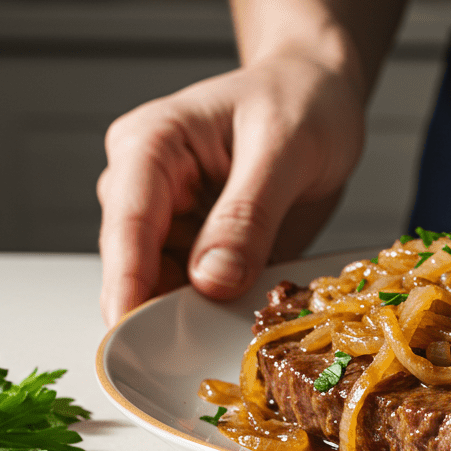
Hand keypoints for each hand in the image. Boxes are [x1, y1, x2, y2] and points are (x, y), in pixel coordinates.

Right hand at [97, 48, 365, 325]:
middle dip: (163, 311)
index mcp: (149, 147)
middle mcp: (147, 189)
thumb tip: (212, 280)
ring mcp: (172, 223)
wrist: (322, 94)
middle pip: (137, 266)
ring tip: (240, 332)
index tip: (130, 335)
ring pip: (167, 288)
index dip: (127, 284)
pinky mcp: (202, 248)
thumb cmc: (300, 100)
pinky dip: (223, 310)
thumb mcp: (284, 149)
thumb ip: (248, 214)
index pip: (127, 224)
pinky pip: (203, 293)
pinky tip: (252, 317)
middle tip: (195, 355)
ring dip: (197, 316)